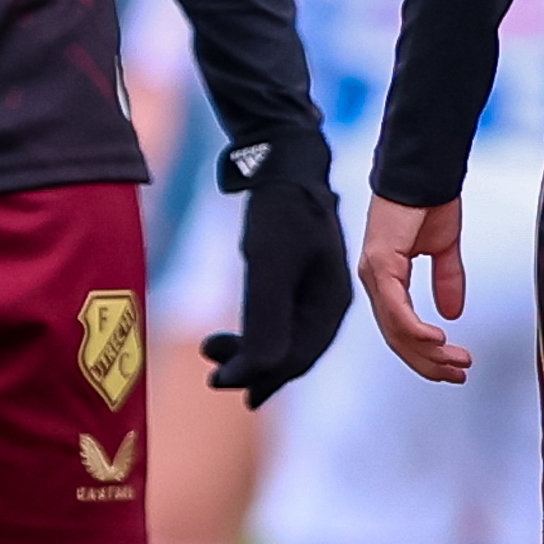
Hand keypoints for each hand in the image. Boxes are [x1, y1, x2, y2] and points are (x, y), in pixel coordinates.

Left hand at [205, 138, 352, 401]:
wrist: (285, 162)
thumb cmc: (280, 211)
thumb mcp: (269, 265)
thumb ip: (265, 319)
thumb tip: (256, 373)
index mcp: (332, 305)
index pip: (298, 358)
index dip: (259, 376)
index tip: (220, 382)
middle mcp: (327, 304)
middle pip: (293, 354)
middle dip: (254, 369)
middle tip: (215, 378)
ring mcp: (313, 292)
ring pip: (284, 339)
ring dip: (249, 352)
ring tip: (211, 349)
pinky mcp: (296, 280)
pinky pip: (278, 320)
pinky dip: (254, 333)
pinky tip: (232, 334)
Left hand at [359, 194, 472, 384]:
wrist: (425, 170)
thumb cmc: (429, 200)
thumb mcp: (443, 249)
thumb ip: (446, 280)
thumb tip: (453, 313)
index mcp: (386, 278)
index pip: (400, 330)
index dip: (425, 354)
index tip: (452, 368)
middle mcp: (374, 280)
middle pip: (397, 338)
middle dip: (428, 362)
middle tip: (457, 374)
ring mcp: (374, 273)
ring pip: (396, 329)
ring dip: (428, 351)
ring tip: (455, 362)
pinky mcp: (380, 264)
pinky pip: (396, 308)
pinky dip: (415, 329)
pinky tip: (437, 341)